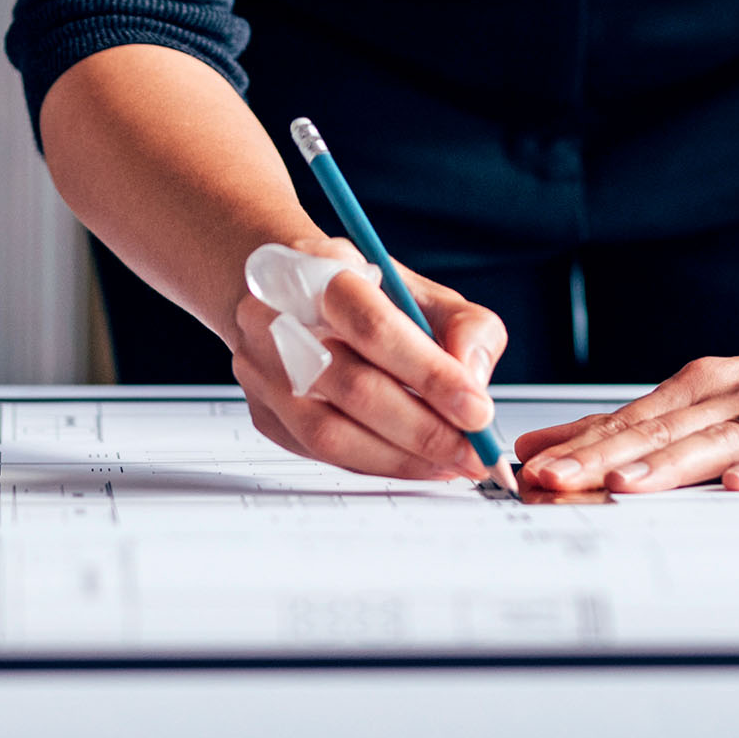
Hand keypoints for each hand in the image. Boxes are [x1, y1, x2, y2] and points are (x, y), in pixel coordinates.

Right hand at [229, 239, 507, 482]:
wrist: (272, 290)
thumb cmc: (353, 290)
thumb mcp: (415, 287)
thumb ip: (461, 324)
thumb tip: (474, 379)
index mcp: (317, 272)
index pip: (374, 327)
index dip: (430, 373)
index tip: (477, 407)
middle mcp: (274, 321)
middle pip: (354, 388)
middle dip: (425, 429)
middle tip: (473, 450)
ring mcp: (261, 372)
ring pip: (330, 433)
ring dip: (401, 458)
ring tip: (451, 463)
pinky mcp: (262, 413)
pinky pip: (321, 454)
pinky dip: (376, 465)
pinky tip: (415, 462)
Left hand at [512, 313, 738, 494]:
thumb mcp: (718, 392)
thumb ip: (645, 422)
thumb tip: (559, 442)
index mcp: (706, 386)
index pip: (630, 417)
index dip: (578, 443)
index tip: (529, 465)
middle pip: (660, 430)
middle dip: (601, 456)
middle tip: (551, 479)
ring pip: (716, 441)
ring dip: (667, 465)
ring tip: (623, 485)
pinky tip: (737, 486)